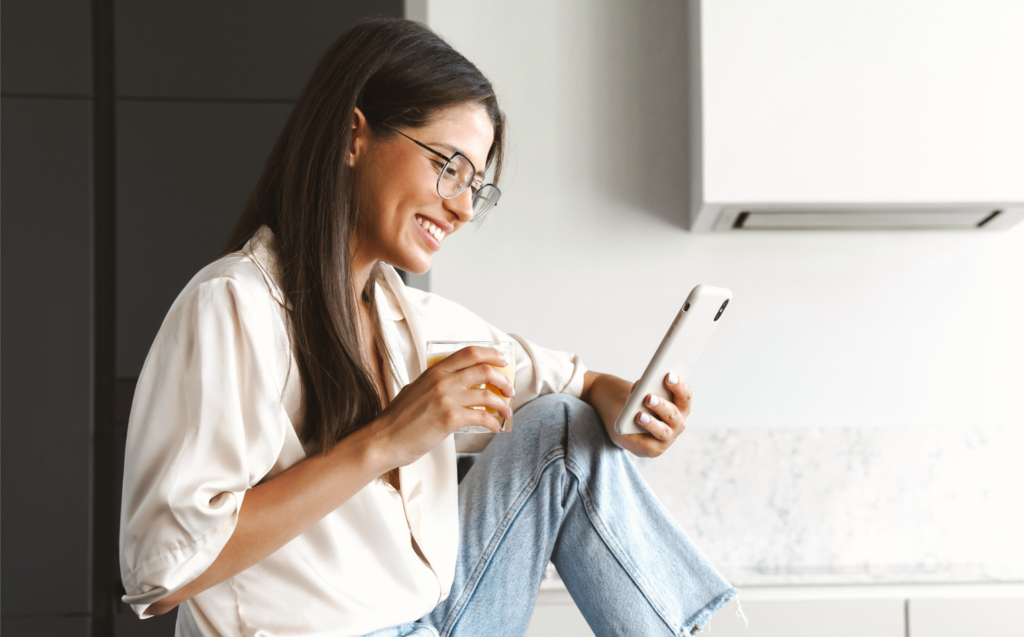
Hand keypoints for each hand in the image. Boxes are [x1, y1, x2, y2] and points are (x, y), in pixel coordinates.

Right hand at [368, 346, 514, 468]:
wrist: (385, 439)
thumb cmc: (399, 418)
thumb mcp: (416, 389)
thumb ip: (437, 382)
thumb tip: (461, 382)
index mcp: (434, 372)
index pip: (469, 353)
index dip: (491, 354)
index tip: (502, 360)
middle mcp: (442, 381)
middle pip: (484, 370)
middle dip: (503, 379)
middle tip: (509, 389)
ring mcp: (446, 399)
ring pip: (488, 395)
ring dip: (503, 404)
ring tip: (506, 411)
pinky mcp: (449, 419)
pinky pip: (481, 417)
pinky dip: (493, 423)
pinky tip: (495, 428)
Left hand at [619, 373, 690, 457]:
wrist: (634, 428)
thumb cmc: (643, 406)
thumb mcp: (643, 394)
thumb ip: (643, 388)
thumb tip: (640, 387)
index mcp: (681, 406)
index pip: (685, 396)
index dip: (679, 386)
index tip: (668, 376)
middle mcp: (678, 423)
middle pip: (673, 414)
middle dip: (661, 405)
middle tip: (648, 397)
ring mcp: (668, 438)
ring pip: (662, 431)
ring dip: (651, 423)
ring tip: (639, 416)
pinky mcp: (655, 449)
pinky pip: (646, 444)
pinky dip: (635, 437)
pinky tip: (627, 432)